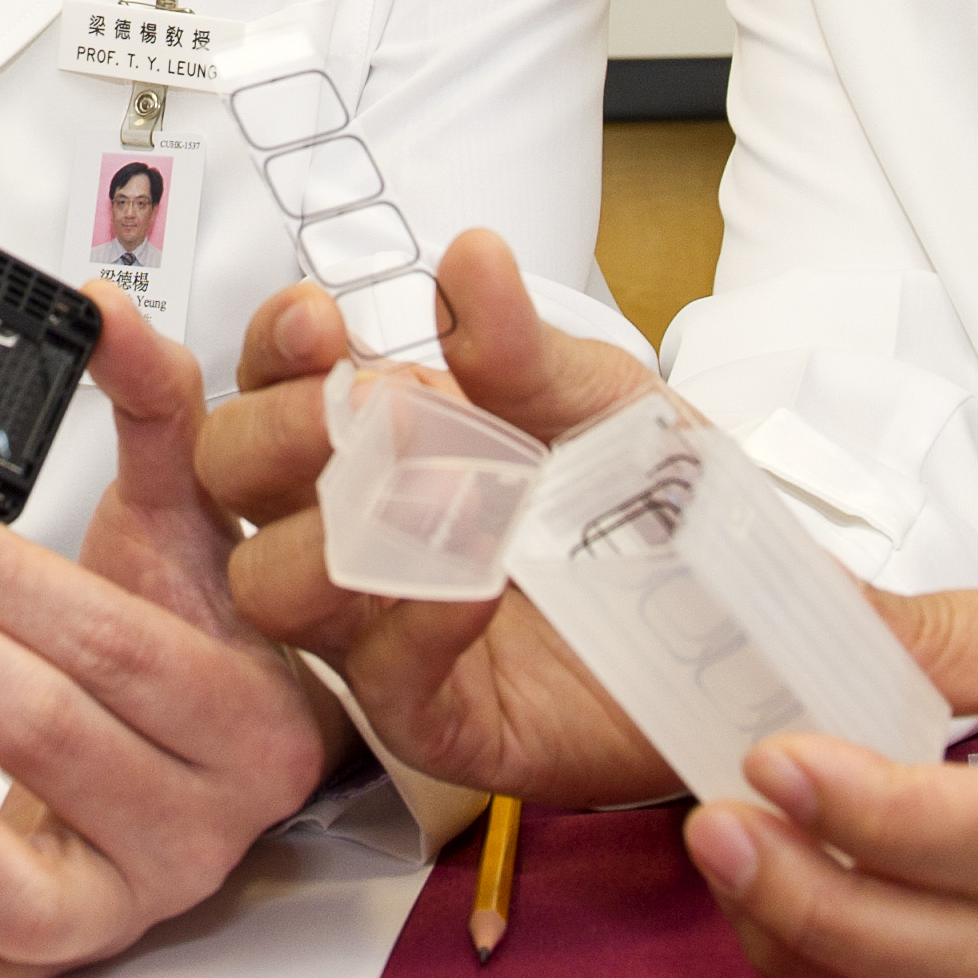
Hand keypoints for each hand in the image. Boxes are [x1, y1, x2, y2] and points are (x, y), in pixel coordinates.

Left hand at [0, 282, 342, 977]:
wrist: (197, 751)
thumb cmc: (179, 630)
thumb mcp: (181, 511)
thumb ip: (156, 403)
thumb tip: (98, 309)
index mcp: (256, 716)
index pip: (117, 647)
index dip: (0, 578)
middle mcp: (209, 825)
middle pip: (52, 738)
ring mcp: (136, 903)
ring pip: (13, 884)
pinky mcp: (65, 960)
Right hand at [199, 227, 674, 804]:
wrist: (744, 615)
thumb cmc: (647, 503)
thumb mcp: (595, 400)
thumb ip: (521, 343)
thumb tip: (470, 257)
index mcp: (374, 436)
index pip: (271, 382)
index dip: (274, 348)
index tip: (317, 321)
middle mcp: (353, 528)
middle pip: (234, 479)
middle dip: (275, 430)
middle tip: (353, 408)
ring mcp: (381, 628)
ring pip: (272, 587)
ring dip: (335, 529)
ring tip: (439, 492)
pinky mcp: (435, 719)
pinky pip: (382, 680)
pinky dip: (420, 619)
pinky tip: (482, 577)